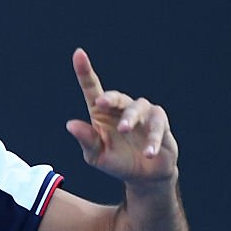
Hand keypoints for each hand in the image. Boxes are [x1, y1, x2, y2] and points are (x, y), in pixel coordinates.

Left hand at [65, 48, 178, 187]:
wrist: (143, 176)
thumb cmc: (116, 162)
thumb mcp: (96, 155)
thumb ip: (86, 140)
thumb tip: (70, 125)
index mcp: (101, 114)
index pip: (92, 89)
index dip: (84, 72)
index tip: (78, 54)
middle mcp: (121, 109)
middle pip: (116, 96)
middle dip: (110, 98)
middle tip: (101, 104)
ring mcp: (142, 115)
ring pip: (138, 107)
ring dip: (130, 118)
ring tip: (124, 130)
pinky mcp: (160, 123)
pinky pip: (157, 125)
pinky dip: (152, 139)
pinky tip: (148, 153)